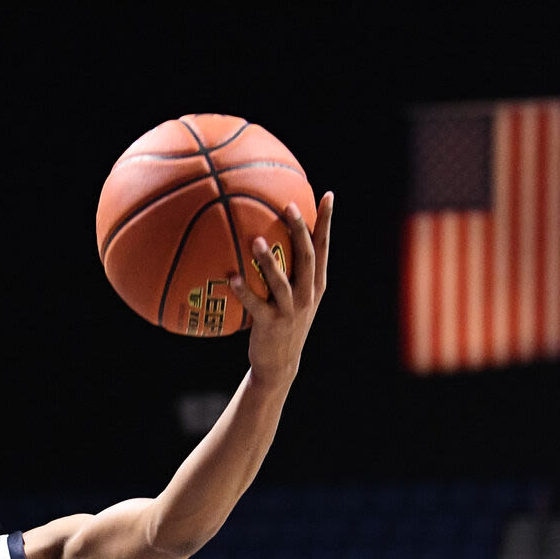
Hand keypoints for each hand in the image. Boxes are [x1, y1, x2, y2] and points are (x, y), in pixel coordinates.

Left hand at [231, 191, 333, 384]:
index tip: (328, 195)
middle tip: (289, 206)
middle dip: (300, 230)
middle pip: (307, 256)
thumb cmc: (281, 323)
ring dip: (268, 261)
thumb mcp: (293, 297)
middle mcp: (308, 293)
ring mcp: (291, 309)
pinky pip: (256, 304)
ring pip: (282, 281)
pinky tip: (231, 278)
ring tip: (255, 241)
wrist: (280, 363)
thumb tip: (267, 236)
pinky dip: (244, 291)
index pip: (323, 247)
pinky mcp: (272, 324)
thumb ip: (288, 270)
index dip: (327, 222)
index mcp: (316, 283)